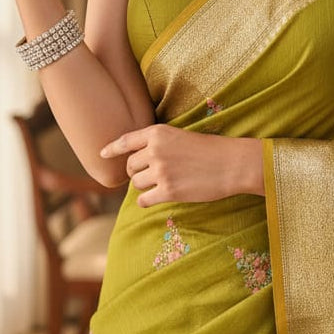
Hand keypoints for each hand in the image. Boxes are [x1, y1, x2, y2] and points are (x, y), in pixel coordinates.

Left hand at [100, 124, 263, 206]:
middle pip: (129, 166)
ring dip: (144, 186)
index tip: (102, 154)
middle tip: (150, 175)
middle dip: (136, 172)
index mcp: (158, 133)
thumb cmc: (210, 149)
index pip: (125, 141)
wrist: (232, 163)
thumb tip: (136, 162)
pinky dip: (147, 200)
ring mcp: (161, 171)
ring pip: (136, 183)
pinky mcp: (168, 191)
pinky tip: (155, 198)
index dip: (111, 148)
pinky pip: (144, 199)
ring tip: (160, 184)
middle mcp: (155, 150)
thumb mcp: (180, 136)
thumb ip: (158, 144)